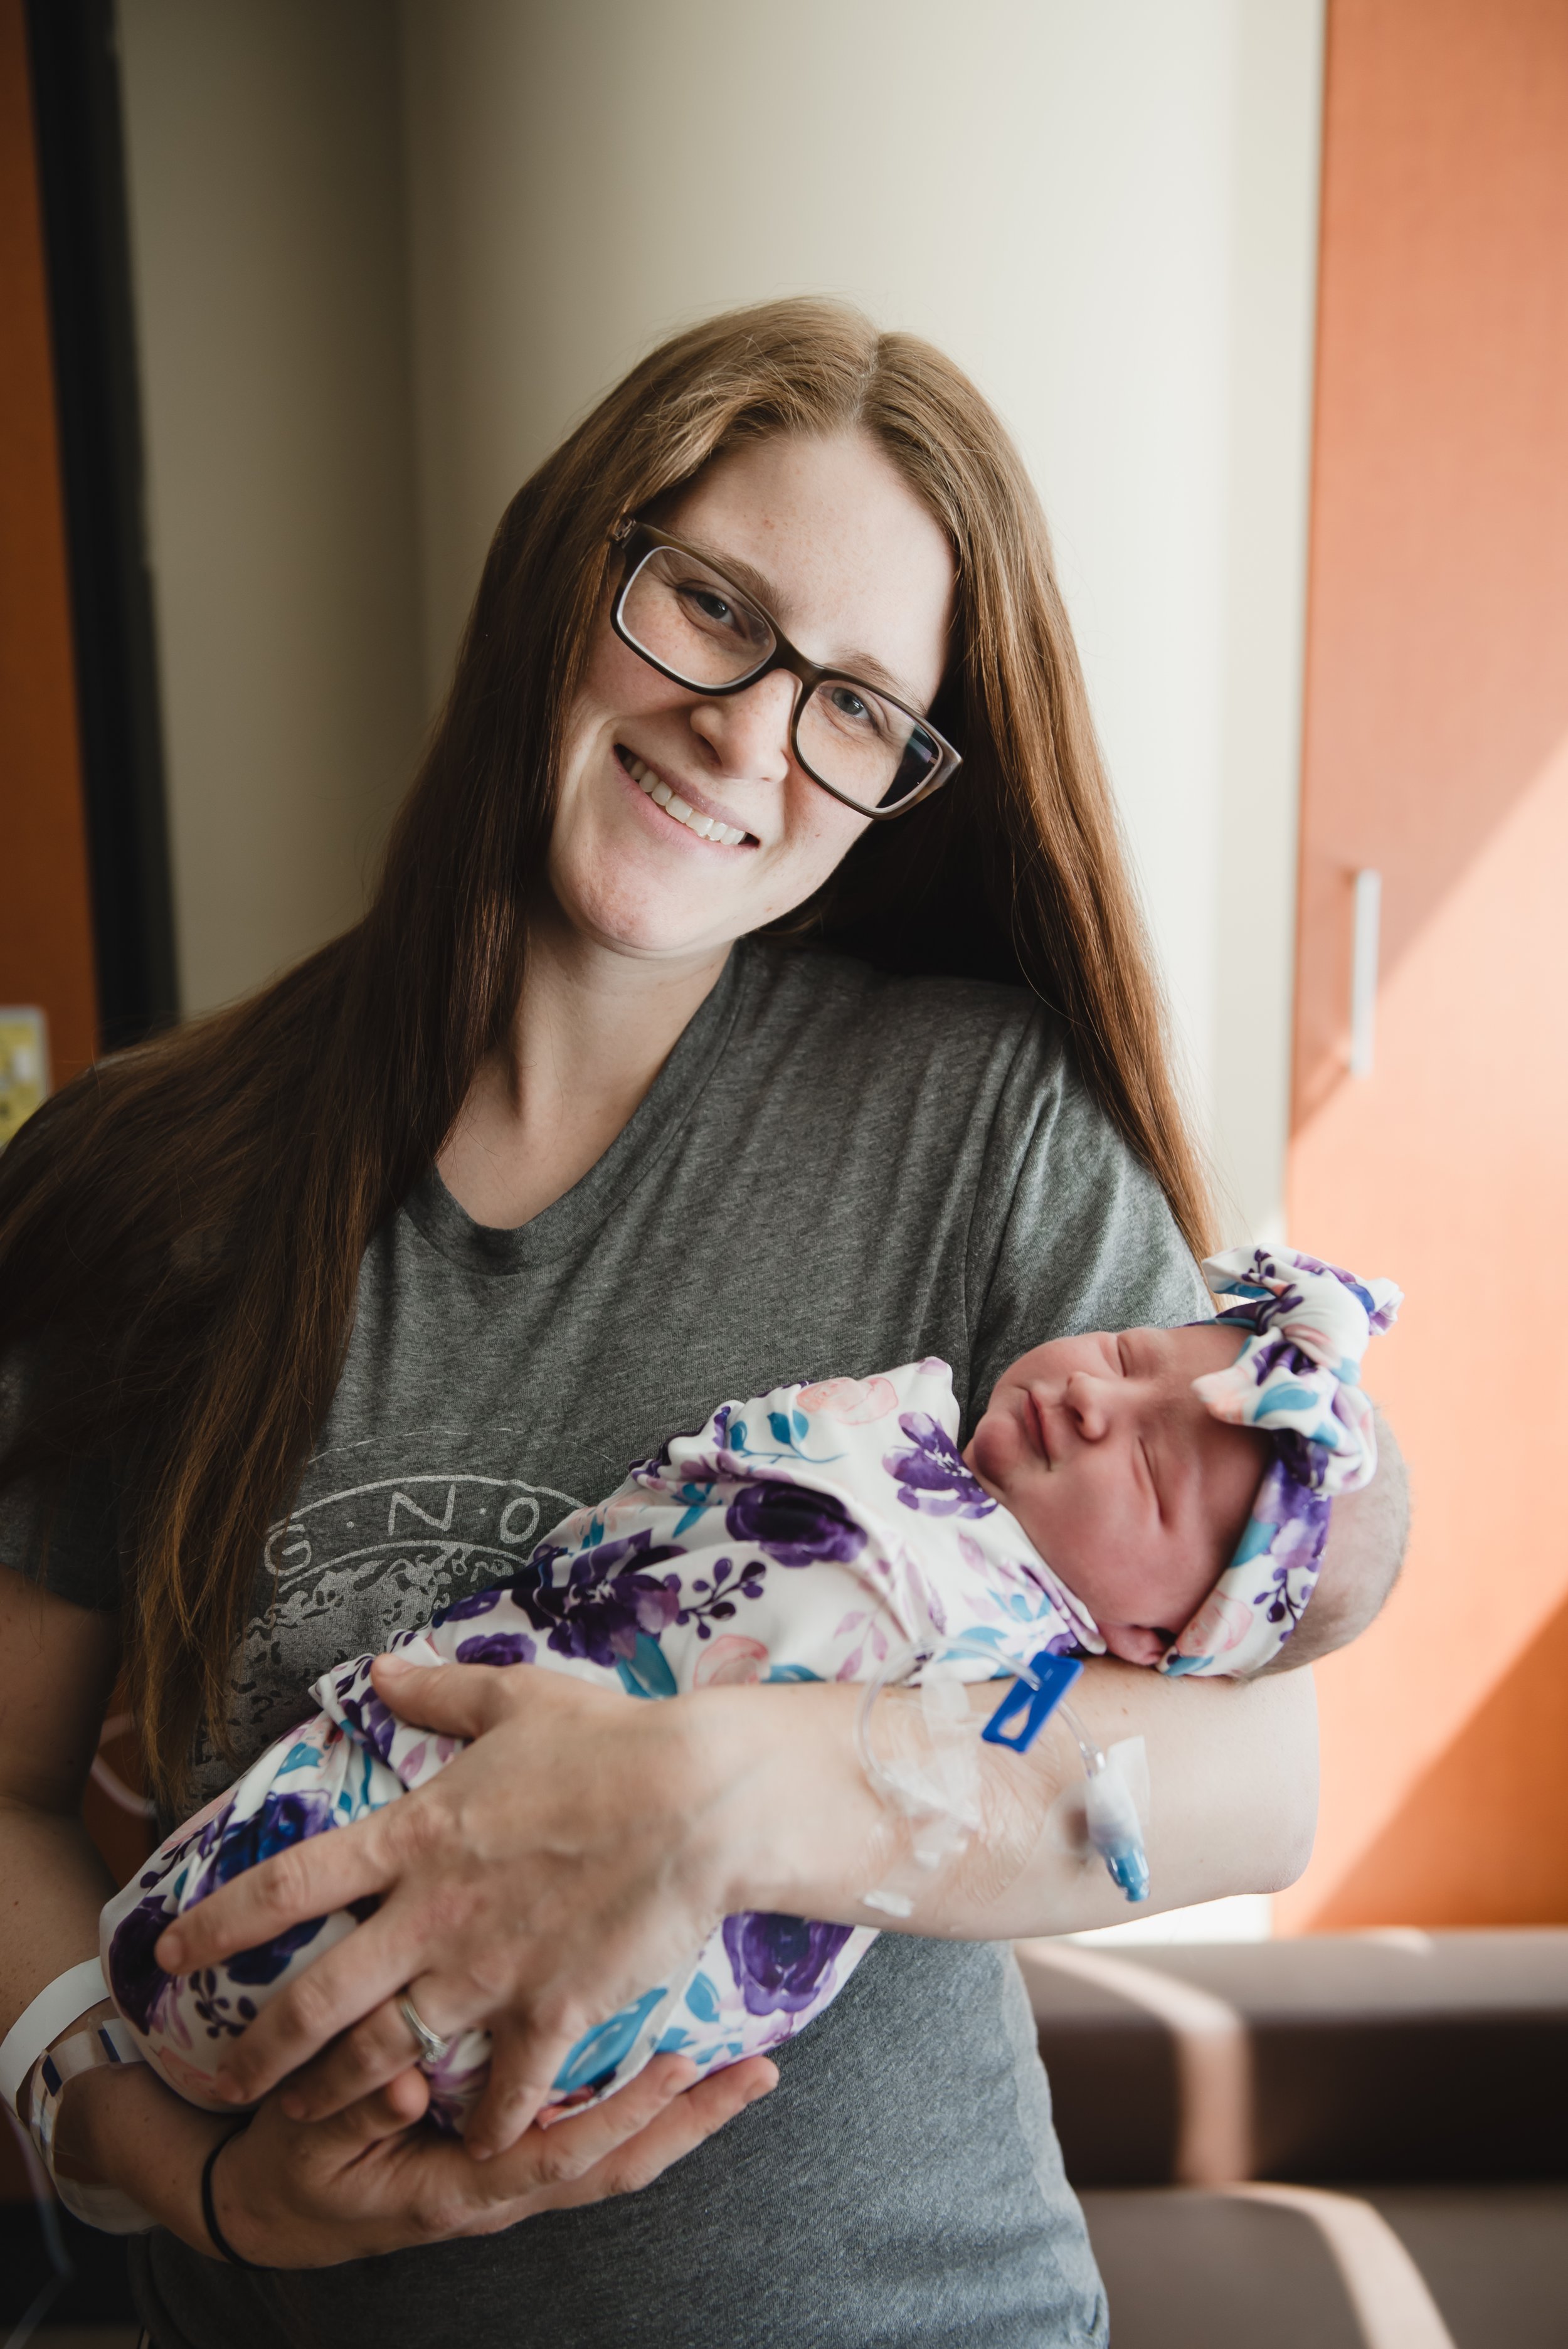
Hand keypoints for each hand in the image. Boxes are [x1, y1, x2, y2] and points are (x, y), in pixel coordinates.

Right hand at [65, 2043, 774, 2267]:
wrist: (267, 2204)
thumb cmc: (293, 2162)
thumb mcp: (308, 2142)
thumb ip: (356, 2114)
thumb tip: (406, 2088)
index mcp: (461, 2191)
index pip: (563, 2156)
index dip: (622, 2115)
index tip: (680, 2067)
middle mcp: (501, 2189)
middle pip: (616, 2165)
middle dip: (690, 2124)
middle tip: (760, 2073)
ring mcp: (509, 2171)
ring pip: (613, 2154)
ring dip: (679, 2115)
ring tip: (744, 2066)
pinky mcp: (504, 2147)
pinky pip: (585, 2131)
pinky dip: (636, 2104)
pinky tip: (671, 2061)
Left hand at [155, 1659, 774, 2154]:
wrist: (701, 1800)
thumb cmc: (611, 1741)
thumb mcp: (515, 1699)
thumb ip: (437, 1691)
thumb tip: (378, 1668)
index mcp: (417, 1836)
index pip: (291, 1885)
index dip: (221, 1921)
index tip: (173, 1951)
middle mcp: (435, 1914)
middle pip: (318, 2000)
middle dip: (258, 2050)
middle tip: (222, 2083)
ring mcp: (491, 1971)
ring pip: (388, 2054)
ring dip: (337, 2094)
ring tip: (305, 2117)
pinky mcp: (552, 2012)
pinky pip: (505, 2091)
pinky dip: (486, 2125)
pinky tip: (473, 2144)